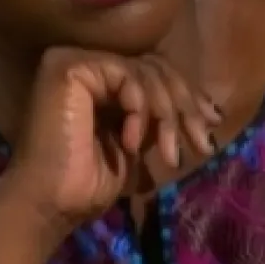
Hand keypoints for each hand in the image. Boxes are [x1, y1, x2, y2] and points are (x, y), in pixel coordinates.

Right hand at [1, 48, 221, 229]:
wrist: (52, 203)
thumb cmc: (88, 181)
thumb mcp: (140, 141)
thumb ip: (161, 116)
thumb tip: (212, 109)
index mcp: (100, 80)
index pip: (154, 72)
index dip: (187, 96)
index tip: (212, 124)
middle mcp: (86, 63)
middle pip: (154, 67)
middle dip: (185, 106)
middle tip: (200, 143)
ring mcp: (75, 60)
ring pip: (145, 70)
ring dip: (166, 114)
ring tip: (167, 152)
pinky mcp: (69, 66)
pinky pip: (126, 74)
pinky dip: (139, 107)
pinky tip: (131, 140)